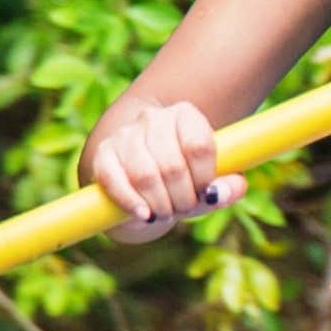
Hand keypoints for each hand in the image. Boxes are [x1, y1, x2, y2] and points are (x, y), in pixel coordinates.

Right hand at [81, 95, 241, 243]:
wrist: (141, 179)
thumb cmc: (184, 179)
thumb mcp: (209, 182)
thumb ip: (227, 187)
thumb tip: (219, 194)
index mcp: (185, 115)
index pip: (199, 145)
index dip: (204, 178)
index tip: (205, 194)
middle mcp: (154, 118)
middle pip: (173, 165)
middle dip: (182, 198)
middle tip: (183, 208)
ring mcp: (125, 135)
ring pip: (145, 175)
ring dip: (159, 204)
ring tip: (165, 213)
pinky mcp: (103, 155)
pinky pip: (115, 181)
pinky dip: (131, 202)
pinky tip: (144, 214)